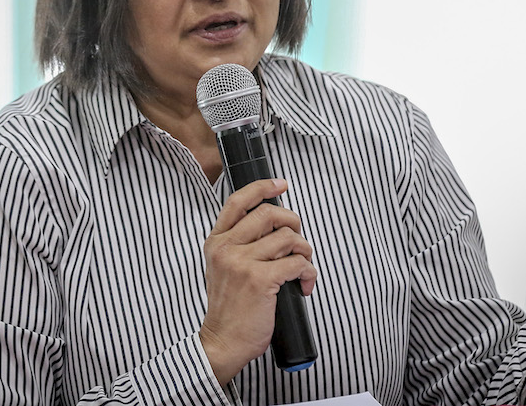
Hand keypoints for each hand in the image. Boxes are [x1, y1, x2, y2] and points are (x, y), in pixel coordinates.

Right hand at [199, 178, 316, 384]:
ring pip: (288, 237)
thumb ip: (239, 244)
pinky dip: (309, 272)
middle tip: (298, 241)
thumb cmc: (229, 308)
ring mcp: (242, 262)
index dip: (262, 187)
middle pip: (270, 214)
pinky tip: (305, 284)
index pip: (238, 201)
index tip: (280, 184)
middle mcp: (227, 248)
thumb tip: (274, 226)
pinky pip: (297, 263)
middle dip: (293, 223)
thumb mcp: (222, 268)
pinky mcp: (260, 279)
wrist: (222, 341)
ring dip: (304, 251)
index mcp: (217, 242)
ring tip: (302, 268)